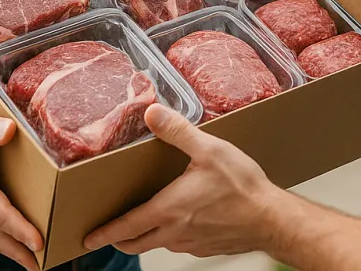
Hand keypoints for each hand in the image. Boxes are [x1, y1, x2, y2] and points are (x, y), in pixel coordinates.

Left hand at [83, 104, 280, 257]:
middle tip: (109, 233)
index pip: (126, 226)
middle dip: (119, 239)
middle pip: (136, 243)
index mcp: (168, 210)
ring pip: (158, 244)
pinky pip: (180, 244)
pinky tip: (181, 220)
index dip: (105, 232)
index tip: (88, 237)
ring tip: (144, 221)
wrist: (272, 219)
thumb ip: (178, 132)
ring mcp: (191, 244)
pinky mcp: (207, 248)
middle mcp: (175, 233)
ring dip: (146, 237)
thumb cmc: (242, 187)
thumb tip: (151, 113)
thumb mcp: (209, 149)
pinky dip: (171, 236)